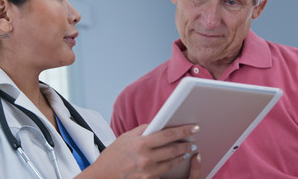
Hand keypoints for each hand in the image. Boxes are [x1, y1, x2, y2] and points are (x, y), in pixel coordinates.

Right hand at [79, 124, 199, 178]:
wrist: (103, 176)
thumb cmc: (113, 155)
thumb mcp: (126, 137)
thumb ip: (143, 130)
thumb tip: (158, 124)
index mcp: (141, 144)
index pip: (168, 135)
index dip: (184, 130)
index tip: (194, 128)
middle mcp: (146, 158)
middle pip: (173, 150)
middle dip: (186, 145)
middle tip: (193, 142)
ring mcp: (147, 171)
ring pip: (172, 162)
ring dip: (181, 156)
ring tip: (186, 151)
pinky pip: (163, 172)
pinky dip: (170, 165)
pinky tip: (174, 161)